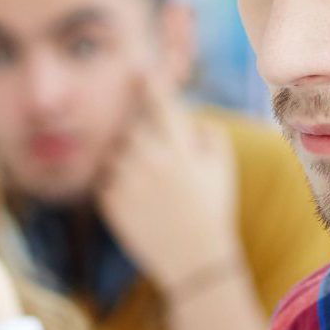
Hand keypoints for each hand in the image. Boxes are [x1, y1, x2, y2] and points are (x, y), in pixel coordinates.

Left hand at [94, 86, 241, 294]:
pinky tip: (140, 205)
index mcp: (180, 150)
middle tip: (153, 159)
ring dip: (126, 162)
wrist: (195, 262)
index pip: (161, 106)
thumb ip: (210, 135)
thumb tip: (191, 118)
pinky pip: (105, 180)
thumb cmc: (212, 211)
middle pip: (130, 130)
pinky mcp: (110, 203)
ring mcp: (128, 183)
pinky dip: (118, 186)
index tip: (138, 67)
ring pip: (114, 154)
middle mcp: (151, 162)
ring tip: (151, 188)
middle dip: (137, 137)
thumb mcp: (223, 169)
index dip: (149, 85)